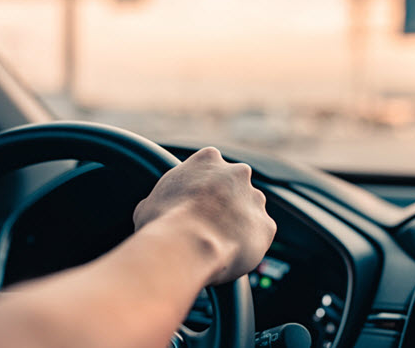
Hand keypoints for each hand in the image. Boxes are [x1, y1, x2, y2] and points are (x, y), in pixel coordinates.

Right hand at [133, 147, 275, 284]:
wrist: (187, 245)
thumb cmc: (163, 222)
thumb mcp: (148, 203)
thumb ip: (162, 199)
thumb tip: (152, 210)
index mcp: (208, 159)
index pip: (209, 166)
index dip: (201, 187)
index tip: (194, 202)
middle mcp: (237, 173)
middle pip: (234, 186)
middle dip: (225, 203)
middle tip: (207, 224)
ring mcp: (255, 199)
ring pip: (250, 210)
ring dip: (238, 224)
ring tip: (217, 244)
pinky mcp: (266, 225)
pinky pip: (258, 236)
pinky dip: (248, 245)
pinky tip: (229, 254)